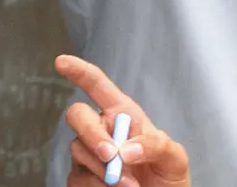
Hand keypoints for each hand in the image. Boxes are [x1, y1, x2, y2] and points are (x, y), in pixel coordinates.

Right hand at [56, 55, 190, 186]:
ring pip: (77, 149)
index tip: (61, 62)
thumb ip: (156, 145)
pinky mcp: (81, 178)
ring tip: (129, 184)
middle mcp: (101, 130)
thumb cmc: (167, 178)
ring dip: (102, 168)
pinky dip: (96, 185)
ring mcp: (88, 155)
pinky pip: (77, 177)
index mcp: (123, 115)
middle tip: (111, 155)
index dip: (79, 71)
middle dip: (91, 133)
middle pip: (78, 115)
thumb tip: (126, 149)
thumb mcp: (174, 157)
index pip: (97, 86)